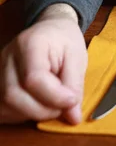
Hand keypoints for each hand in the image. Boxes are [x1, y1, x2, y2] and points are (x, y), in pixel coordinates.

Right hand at [0, 5, 86, 124]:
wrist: (52, 29)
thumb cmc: (65, 40)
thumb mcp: (77, 56)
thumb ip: (74, 84)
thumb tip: (73, 116)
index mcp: (30, 43)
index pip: (33, 78)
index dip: (53, 96)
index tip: (72, 100)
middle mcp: (8, 56)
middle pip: (13, 95)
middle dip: (42, 109)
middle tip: (63, 106)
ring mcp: (0, 69)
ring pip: (5, 105)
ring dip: (32, 114)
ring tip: (52, 105)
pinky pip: (2, 108)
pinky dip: (21, 115)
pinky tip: (38, 105)